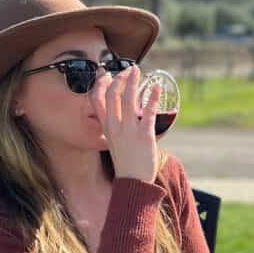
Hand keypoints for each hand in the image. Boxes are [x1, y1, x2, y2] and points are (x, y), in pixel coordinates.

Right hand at [91, 66, 159, 181]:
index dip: (100, 84)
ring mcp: (129, 131)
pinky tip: (157, 89)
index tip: (107, 73)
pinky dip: (153, 98)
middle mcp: (115, 127)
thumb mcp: (114, 142)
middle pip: (112, 95)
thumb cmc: (127, 162)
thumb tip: (125, 114)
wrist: (133, 182)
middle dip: (120, 78)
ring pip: (128, 99)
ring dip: (134, 82)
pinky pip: (148, 112)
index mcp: (106, 128)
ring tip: (139, 72)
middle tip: (130, 70)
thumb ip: (117, 127)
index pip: (96, 101)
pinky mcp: (144, 135)